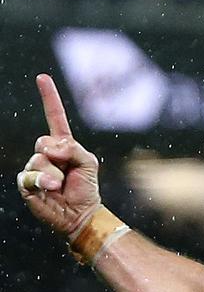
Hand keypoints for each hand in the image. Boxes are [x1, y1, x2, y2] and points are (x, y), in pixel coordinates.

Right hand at [17, 74, 100, 237]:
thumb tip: (49, 149)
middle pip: (44, 141)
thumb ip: (72, 148)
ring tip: (61, 186)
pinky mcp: (27, 184)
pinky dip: (43, 182)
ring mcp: (35, 168)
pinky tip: (51, 189)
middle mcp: (46, 154)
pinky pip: (30, 175)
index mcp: (62, 145)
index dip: (49, 98)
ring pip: (38, 160)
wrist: (81, 214)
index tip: (42, 78)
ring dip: (53, 174)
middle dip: (58, 155)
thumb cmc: (86, 189)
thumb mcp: (88, 162)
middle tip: (67, 172)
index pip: (54, 117)